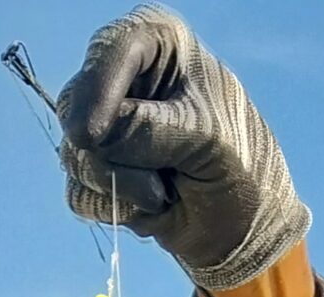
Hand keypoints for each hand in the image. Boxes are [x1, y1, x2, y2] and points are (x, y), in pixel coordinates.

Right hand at [57, 9, 309, 292]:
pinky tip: (151, 207)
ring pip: (76, 155)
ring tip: (166, 194)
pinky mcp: (97, 170)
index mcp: (158, 43)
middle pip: (78, 107)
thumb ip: (146, 131)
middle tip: (158, 182)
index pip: (112, 50)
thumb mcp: (205, 138)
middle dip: (112, 152)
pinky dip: (116, 209)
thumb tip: (83, 141)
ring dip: (120, 187)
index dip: (97, 90)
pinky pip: (80, 193)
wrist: (248, 226)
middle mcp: (124, 77)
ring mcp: (105, 126)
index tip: (90, 135)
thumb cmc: (240, 167)